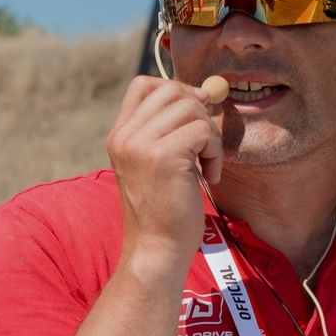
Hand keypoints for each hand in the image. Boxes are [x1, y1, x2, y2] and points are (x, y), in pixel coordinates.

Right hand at [106, 76, 224, 263]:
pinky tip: (209, 176)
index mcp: (119, 136)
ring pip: (192, 108)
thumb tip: (205, 92)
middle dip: (198, 111)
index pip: (143, 85)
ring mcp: (141, 145)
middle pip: (171, 90)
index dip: (175, 90)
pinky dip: (215, 152)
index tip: (194, 116)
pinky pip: (204, 131)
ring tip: (206, 165)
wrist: (156, 249)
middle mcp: (125, 137)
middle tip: (204, 144)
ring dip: (210, 135)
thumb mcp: (154, 164)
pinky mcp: (165, 156)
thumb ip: (166, 131)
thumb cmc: (164, 212)